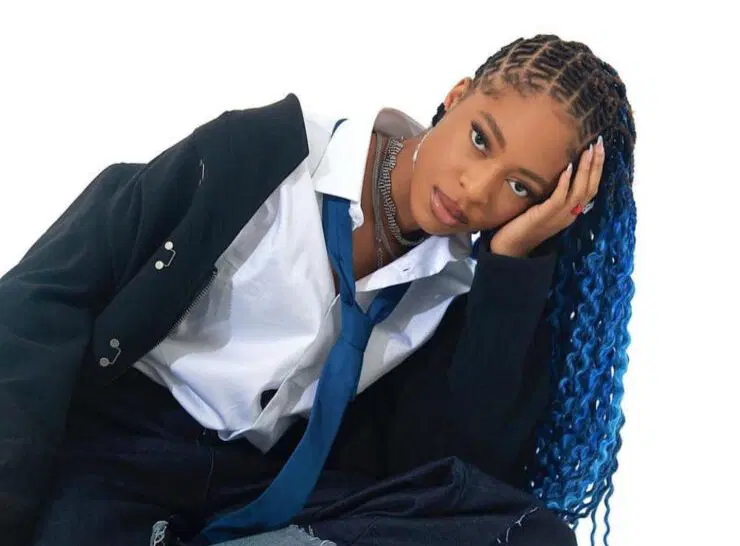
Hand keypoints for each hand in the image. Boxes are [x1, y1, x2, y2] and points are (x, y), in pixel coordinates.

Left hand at [490, 136, 604, 257]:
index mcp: (571, 213)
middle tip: (600, 143)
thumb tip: (557, 172)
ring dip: (585, 170)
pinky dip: (565, 182)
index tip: (599, 149)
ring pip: (579, 192)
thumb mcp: (543, 208)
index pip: (591, 189)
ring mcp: (559, 216)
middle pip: (590, 188)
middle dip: (596, 165)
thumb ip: (553, 195)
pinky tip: (568, 168)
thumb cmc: (524, 226)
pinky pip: (559, 198)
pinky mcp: (545, 216)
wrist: (510, 248)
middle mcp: (569, 215)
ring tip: (589, 151)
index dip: (597, 170)